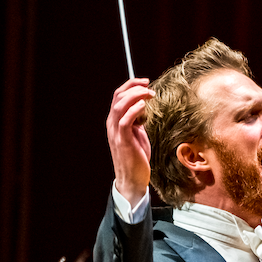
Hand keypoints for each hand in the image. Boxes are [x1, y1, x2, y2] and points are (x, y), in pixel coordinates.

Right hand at [106, 78, 154, 203]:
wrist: (132, 179)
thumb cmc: (136, 158)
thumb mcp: (137, 135)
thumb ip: (136, 121)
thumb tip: (143, 108)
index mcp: (115, 122)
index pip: (118, 97)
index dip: (130, 86)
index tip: (145, 82)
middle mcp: (112, 124)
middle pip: (118, 97)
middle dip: (133, 87)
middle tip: (149, 85)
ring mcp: (116, 133)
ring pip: (119, 106)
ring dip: (135, 96)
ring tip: (149, 94)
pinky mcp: (123, 141)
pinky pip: (125, 121)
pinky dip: (133, 110)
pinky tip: (144, 106)